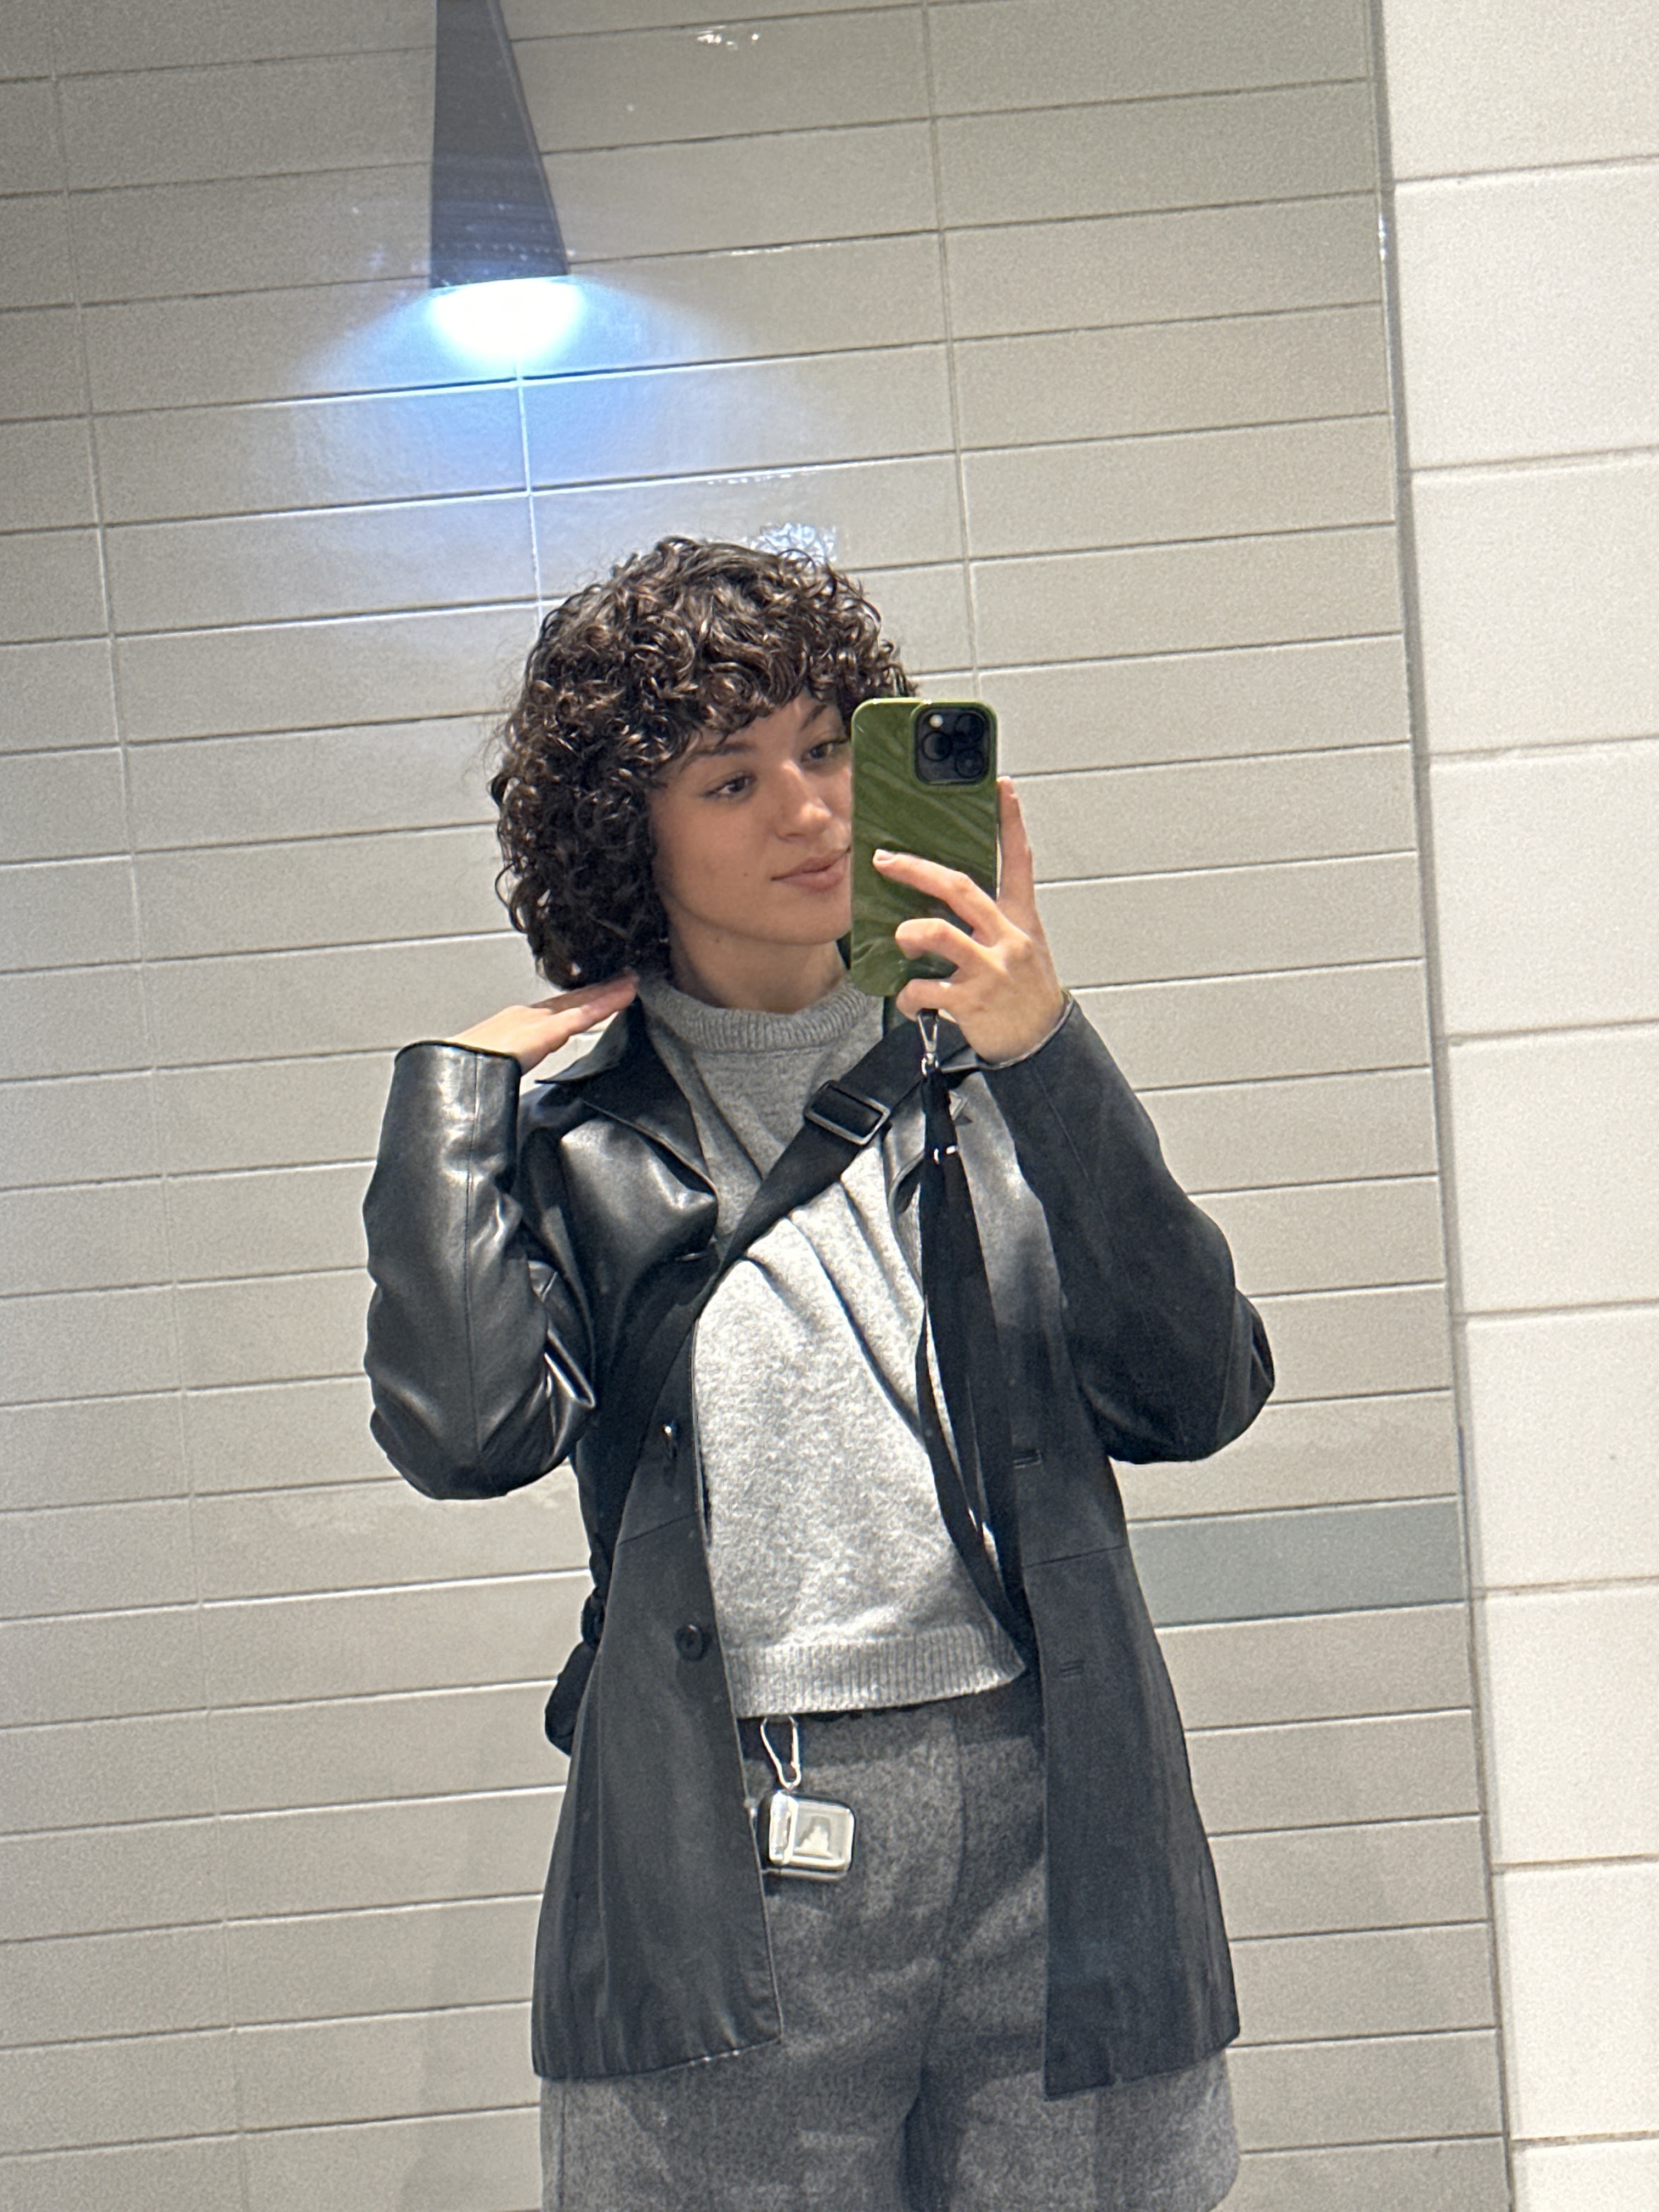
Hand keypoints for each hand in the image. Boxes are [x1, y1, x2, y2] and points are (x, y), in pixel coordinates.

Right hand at [446, 973, 636, 1072]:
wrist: (449, 1070)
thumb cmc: (466, 1074)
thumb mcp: (494, 1069)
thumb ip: (509, 1067)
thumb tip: (511, 1077)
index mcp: (514, 1026)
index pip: (555, 1010)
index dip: (579, 1000)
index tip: (599, 993)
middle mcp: (527, 1016)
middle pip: (571, 1000)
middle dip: (598, 989)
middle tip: (625, 977)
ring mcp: (536, 1019)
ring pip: (582, 1001)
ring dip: (609, 991)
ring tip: (632, 981)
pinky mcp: (546, 1029)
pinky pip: (585, 1013)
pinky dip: (607, 1002)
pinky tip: (627, 993)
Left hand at [875, 780, 1065, 1061]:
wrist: (1041, 1044)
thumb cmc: (1025, 994)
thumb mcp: (1022, 947)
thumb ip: (990, 920)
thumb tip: (943, 898)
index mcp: (1019, 920)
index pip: (1019, 861)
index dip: (1011, 822)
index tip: (1001, 788)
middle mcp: (1006, 939)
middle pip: (959, 888)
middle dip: (917, 870)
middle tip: (886, 860)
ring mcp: (990, 969)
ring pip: (940, 934)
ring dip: (910, 933)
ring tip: (902, 939)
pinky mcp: (972, 1001)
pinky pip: (925, 990)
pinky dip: (908, 995)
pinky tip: (910, 1000)